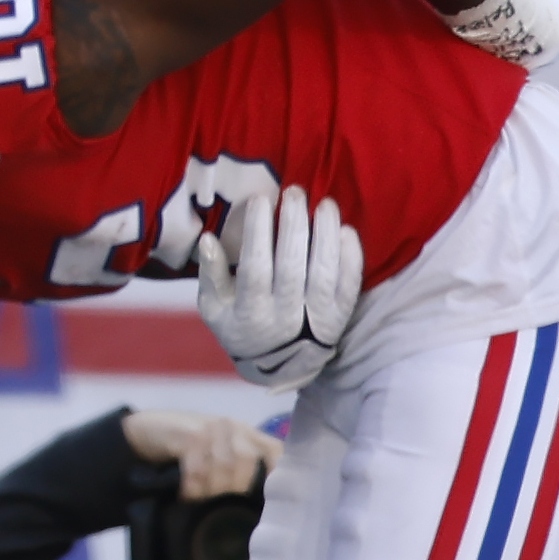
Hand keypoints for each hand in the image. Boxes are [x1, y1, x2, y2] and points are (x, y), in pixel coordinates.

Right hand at [121, 409, 277, 501]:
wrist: (146, 431)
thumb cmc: (186, 448)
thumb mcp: (216, 455)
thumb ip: (238, 470)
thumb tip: (259, 503)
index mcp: (246, 433)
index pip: (276, 451)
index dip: (279, 474)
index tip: (273, 501)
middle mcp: (233, 427)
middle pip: (249, 462)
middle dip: (233, 487)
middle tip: (214, 497)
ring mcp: (211, 429)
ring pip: (225, 467)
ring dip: (210, 489)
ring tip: (197, 495)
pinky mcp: (189, 436)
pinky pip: (199, 470)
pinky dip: (192, 488)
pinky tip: (186, 493)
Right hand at [195, 186, 362, 391]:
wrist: (279, 367)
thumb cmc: (240, 326)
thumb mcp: (214, 308)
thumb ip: (210, 275)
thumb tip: (207, 239)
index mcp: (251, 314)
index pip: (255, 268)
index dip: (258, 233)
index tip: (260, 200)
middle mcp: (286, 318)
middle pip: (292, 266)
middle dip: (294, 224)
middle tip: (294, 192)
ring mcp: (316, 319)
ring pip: (323, 272)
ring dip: (326, 234)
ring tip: (324, 203)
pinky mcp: (340, 316)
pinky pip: (349, 284)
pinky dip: (350, 257)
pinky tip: (345, 229)